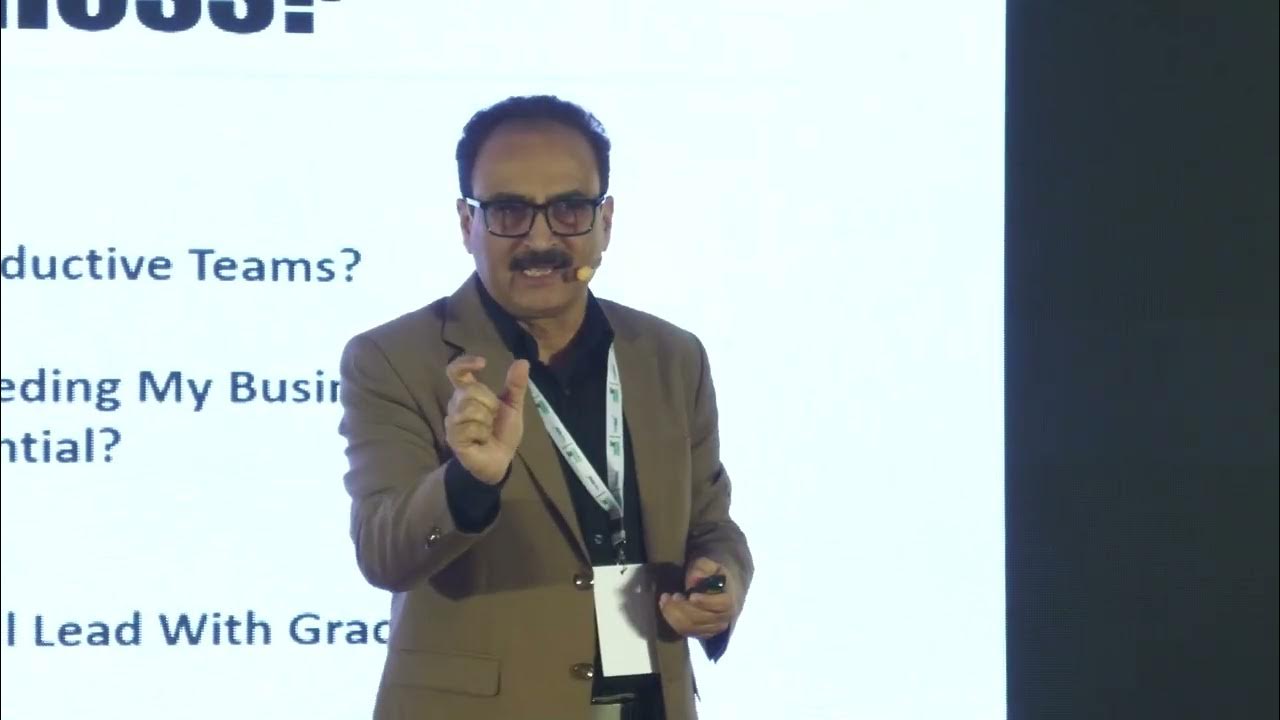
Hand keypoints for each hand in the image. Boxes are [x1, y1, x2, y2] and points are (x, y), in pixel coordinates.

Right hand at [444, 355, 529, 484]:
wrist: (499, 460)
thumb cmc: (503, 432)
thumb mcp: (514, 407)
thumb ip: (516, 386)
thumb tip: (523, 361)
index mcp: (469, 392)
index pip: (456, 371)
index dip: (465, 363)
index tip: (482, 363)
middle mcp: (457, 404)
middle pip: (471, 391)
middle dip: (490, 405)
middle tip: (493, 419)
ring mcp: (452, 421)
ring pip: (470, 409)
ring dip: (486, 421)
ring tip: (487, 431)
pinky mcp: (452, 437)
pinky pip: (469, 427)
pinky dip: (481, 434)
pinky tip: (481, 441)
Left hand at [659, 557, 735, 638]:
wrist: (717, 589)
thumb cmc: (712, 575)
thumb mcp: (709, 565)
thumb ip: (703, 568)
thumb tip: (695, 579)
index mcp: (730, 600)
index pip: (722, 605)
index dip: (706, 601)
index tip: (691, 595)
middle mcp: (724, 619)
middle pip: (702, 618)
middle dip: (683, 607)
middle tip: (670, 595)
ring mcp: (712, 629)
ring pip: (691, 627)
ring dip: (674, 614)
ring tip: (665, 600)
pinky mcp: (701, 634)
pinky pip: (685, 632)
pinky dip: (673, 621)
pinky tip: (666, 608)